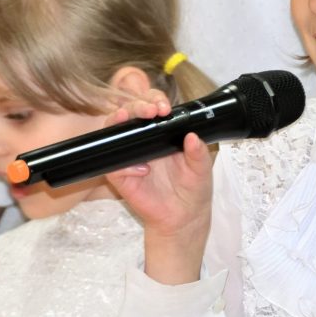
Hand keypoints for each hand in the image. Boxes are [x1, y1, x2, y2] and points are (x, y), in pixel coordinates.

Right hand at [104, 93, 214, 284]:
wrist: (184, 217)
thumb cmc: (193, 187)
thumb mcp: (202, 169)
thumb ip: (199, 153)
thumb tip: (193, 136)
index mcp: (161, 131)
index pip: (151, 106)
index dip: (153, 99)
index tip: (164, 106)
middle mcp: (142, 140)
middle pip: (129, 112)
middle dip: (136, 105)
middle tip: (151, 110)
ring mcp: (129, 156)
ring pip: (113, 132)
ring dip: (117, 122)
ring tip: (125, 118)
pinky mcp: (120, 176)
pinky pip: (114, 166)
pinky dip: (124, 164)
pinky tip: (142, 168)